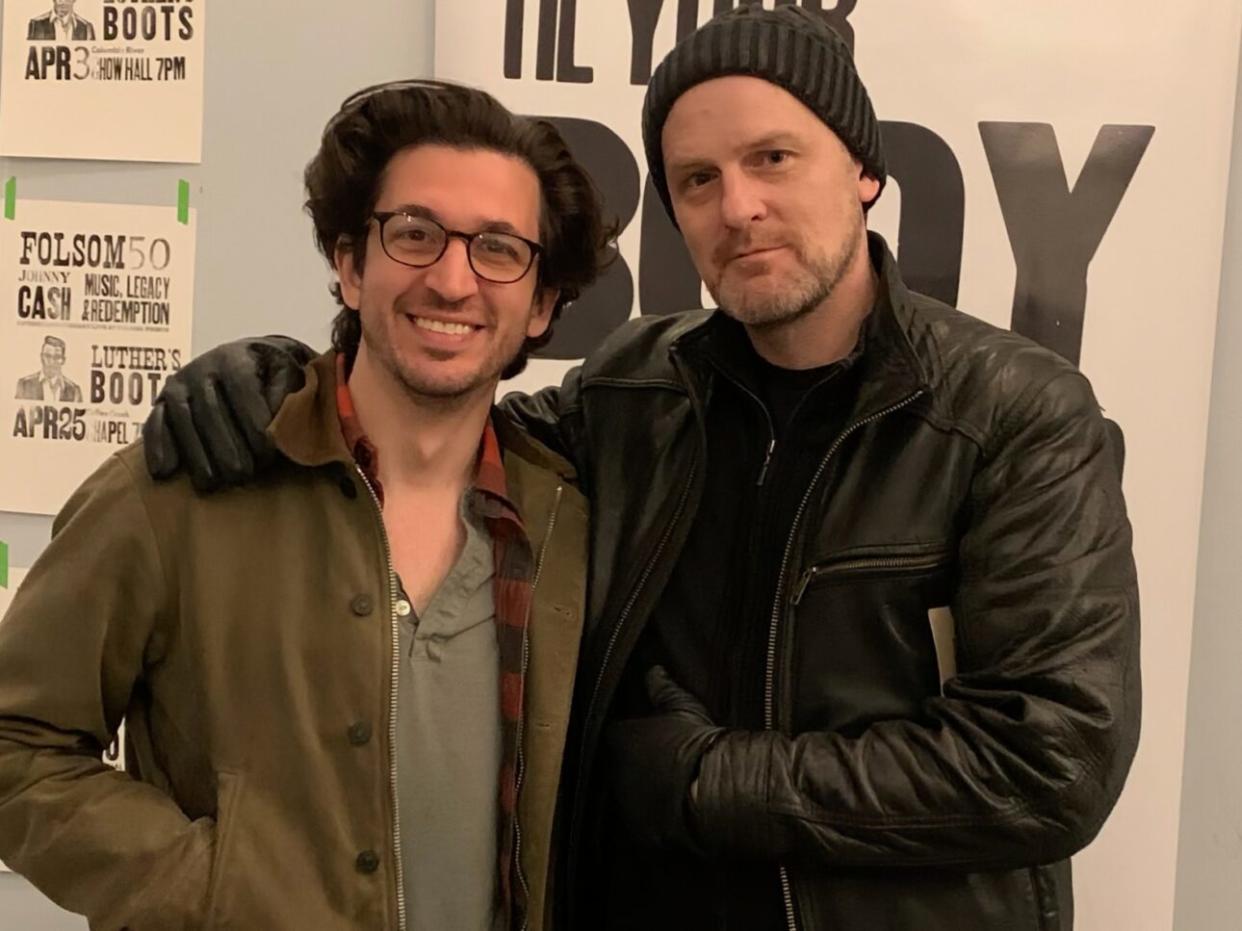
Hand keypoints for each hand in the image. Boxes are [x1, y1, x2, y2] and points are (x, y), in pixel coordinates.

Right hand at [143, 336, 313, 490]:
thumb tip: (281, 423)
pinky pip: (154, 423)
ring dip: (196, 455)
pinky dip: (157, 446)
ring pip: (183, 421)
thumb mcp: (289, 374)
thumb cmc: (275, 374)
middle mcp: (202, 368)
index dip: (254, 425)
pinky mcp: (163, 400)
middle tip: (243, 475)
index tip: (267, 455)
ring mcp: (179, 384)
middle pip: (210, 411)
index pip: (243, 391)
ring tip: (212, 483)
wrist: (251, 357)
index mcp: (236, 359)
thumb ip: (288, 394)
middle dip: (226, 447)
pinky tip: (163, 472)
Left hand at [605, 666, 724, 852]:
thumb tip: (653, 670)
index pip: (616, 735)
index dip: (634, 737)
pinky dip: (656, 819)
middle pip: (619, 767)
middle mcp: (613, 773)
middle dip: (636, 766)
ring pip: (630, 796)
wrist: (716, 791)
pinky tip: (677, 813)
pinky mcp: (640, 834)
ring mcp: (625, 806)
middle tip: (665, 765)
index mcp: (618, 739)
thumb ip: (662, 688)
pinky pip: (643, 824)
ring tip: (674, 791)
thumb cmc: (699, 744)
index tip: (652, 740)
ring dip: (645, 794)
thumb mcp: (682, 707)